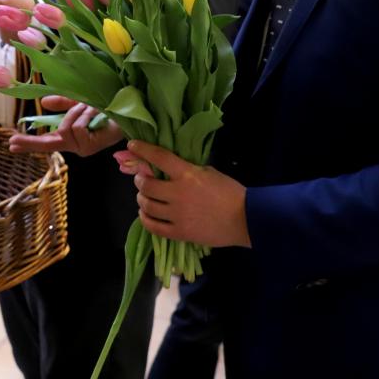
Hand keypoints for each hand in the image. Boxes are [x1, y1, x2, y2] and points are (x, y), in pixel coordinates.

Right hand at [9, 95, 123, 156]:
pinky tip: (97, 114)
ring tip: (93, 108)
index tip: (11, 145)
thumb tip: (44, 103)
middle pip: (50, 142)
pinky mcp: (91, 146)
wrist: (129, 109)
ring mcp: (83, 148)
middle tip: (21, 137)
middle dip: (37, 138)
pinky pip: (77, 127)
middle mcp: (76, 146)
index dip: (28, 144)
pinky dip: (85, 115)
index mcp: (72, 138)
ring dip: (79, 112)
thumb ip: (63, 104)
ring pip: (66, 128)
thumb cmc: (107, 107)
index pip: (47, 143)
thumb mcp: (80, 102)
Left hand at [128, 140, 251, 247]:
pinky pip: (153, 226)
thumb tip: (168, 170)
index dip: (142, 150)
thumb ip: (187, 170)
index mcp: (187, 174)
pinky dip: (145, 219)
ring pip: (146, 205)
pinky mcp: (179, 233)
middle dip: (140, 180)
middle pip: (146, 185)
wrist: (245, 219)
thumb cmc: (229, 192)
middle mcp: (178, 193)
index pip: (159, 157)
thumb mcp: (208, 171)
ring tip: (144, 197)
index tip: (133, 145)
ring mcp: (177, 215)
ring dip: (141, 199)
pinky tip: (146, 214)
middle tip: (142, 179)